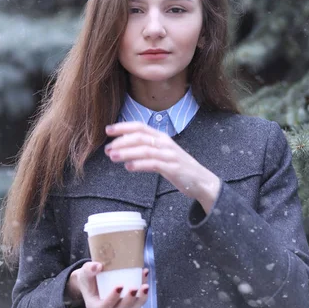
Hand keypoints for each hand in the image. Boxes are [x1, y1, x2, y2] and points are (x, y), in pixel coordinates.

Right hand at [67, 261, 149, 307]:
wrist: (92, 279)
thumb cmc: (88, 277)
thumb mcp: (84, 272)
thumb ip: (89, 269)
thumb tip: (98, 266)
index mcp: (95, 305)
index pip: (104, 306)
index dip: (112, 298)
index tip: (119, 286)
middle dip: (129, 300)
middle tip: (135, 287)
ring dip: (140, 299)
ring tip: (145, 286)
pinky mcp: (127, 303)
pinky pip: (137, 301)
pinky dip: (143, 291)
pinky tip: (145, 276)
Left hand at [105, 122, 220, 212]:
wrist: (200, 180)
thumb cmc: (178, 166)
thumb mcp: (162, 153)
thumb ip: (146, 149)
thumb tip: (123, 147)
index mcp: (161, 137)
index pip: (140, 127)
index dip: (123, 127)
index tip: (108, 130)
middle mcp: (165, 143)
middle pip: (140, 137)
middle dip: (121, 141)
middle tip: (107, 148)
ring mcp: (169, 155)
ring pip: (145, 149)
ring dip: (126, 152)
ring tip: (112, 157)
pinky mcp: (173, 168)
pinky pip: (153, 164)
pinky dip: (139, 164)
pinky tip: (128, 167)